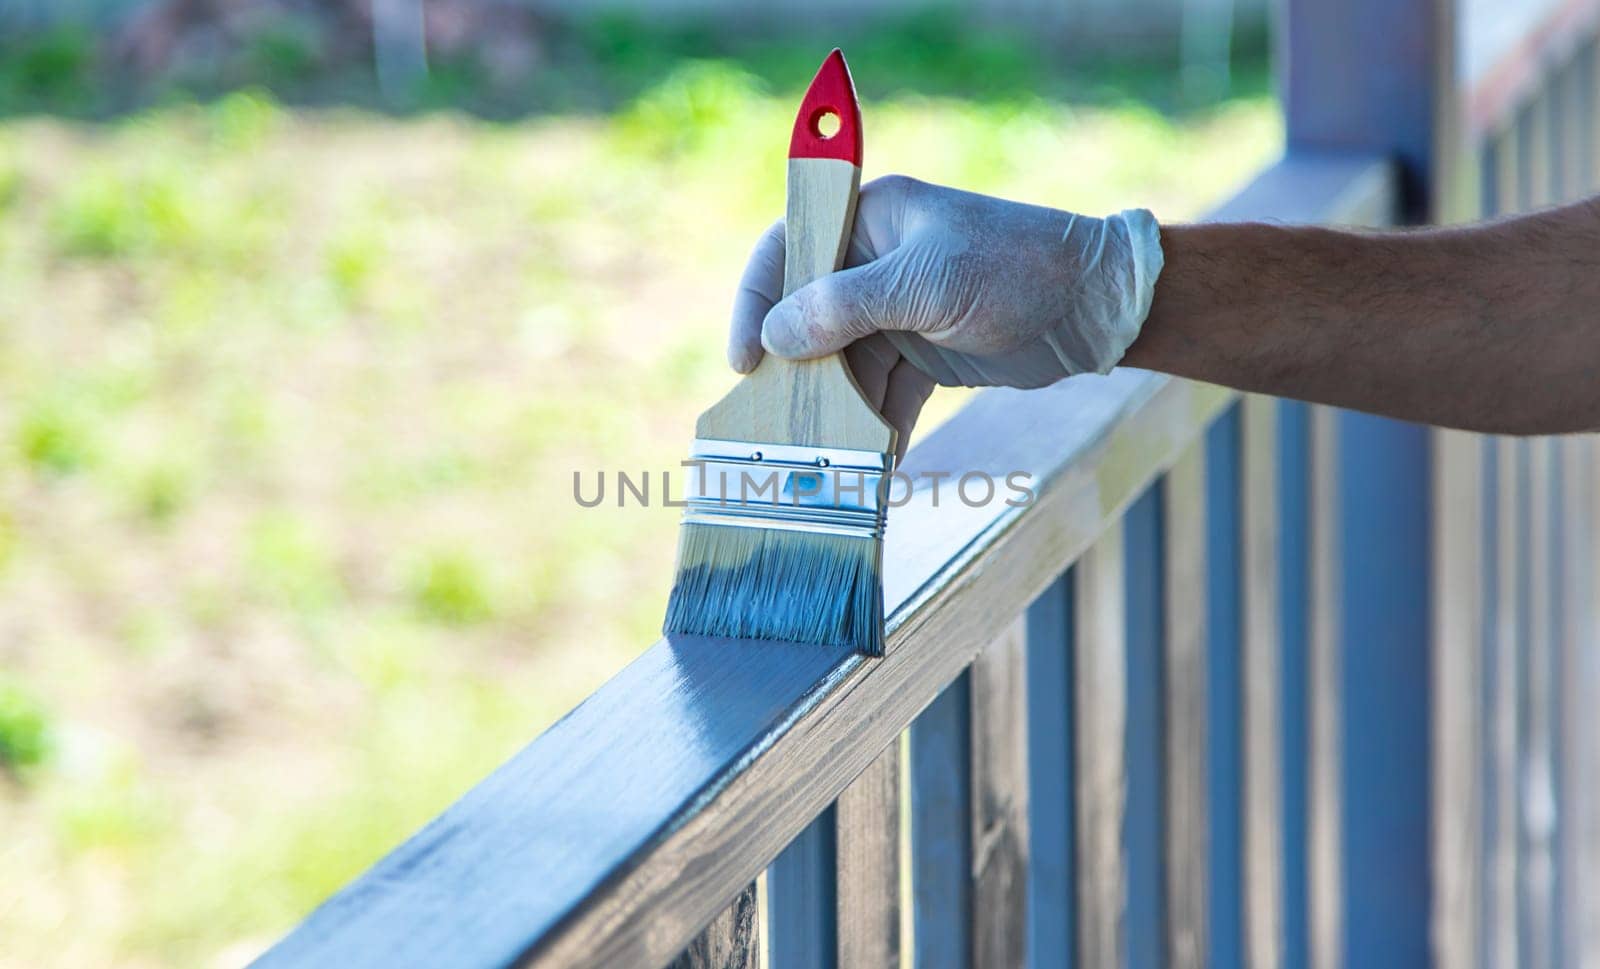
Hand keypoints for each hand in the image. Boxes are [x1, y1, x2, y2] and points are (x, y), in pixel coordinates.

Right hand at [728, 176, 1163, 452]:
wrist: (1099, 308)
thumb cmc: (1017, 269)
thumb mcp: (928, 284)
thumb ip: (846, 307)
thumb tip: (774, 336)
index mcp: (869, 218)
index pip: (786, 250)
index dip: (754, 302)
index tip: (745, 361)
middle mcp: (873, 261)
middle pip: (806, 318)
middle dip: (795, 373)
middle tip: (779, 426)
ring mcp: (896, 311)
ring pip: (842, 365)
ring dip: (836, 411)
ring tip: (831, 456)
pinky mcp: (923, 353)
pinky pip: (881, 394)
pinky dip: (876, 428)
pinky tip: (876, 463)